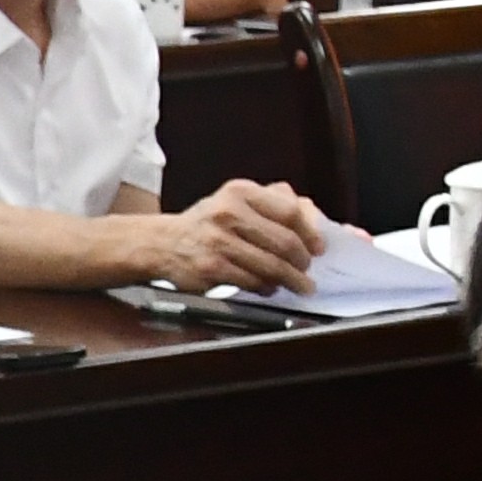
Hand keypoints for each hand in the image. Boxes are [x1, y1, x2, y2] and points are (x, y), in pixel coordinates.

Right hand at [156, 180, 325, 292]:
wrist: (162, 243)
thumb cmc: (207, 224)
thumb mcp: (236, 201)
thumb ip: (273, 203)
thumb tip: (313, 218)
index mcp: (240, 192)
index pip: (289, 211)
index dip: (311, 233)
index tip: (319, 247)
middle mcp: (228, 213)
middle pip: (284, 242)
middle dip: (302, 262)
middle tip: (308, 271)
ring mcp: (218, 241)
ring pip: (271, 266)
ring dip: (291, 280)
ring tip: (299, 285)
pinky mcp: (211, 268)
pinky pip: (252, 282)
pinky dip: (267, 288)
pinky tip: (269, 288)